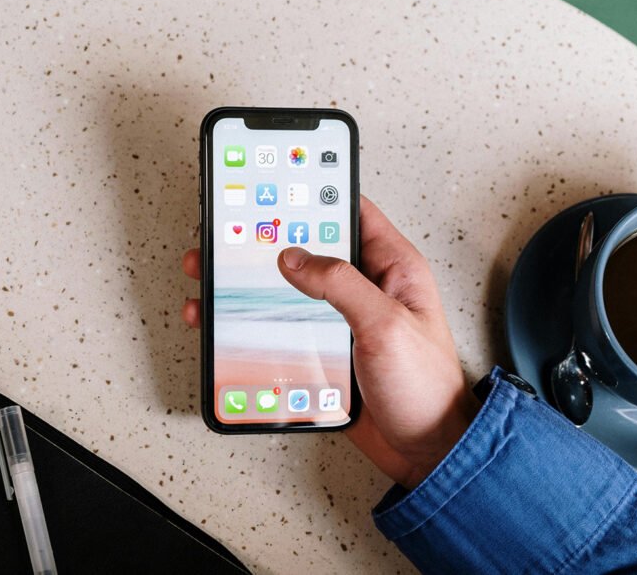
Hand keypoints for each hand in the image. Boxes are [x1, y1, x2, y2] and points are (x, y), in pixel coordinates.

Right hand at [181, 196, 478, 488]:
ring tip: (209, 276)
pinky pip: (281, 329)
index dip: (313, 194)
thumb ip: (341, 285)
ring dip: (248, 284)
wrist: (426, 451)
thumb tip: (294, 257)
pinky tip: (225, 325)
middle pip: (306, 250)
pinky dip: (251, 325)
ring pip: (286, 290)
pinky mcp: (323, 352)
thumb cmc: (426, 388)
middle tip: (225, 234)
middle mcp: (363, 289)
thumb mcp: (387, 325)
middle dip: (264, 241)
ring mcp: (340, 321)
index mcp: (391, 268)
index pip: (350, 212)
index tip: (274, 186)